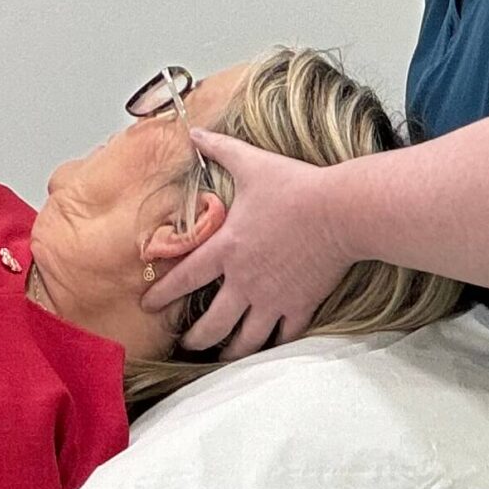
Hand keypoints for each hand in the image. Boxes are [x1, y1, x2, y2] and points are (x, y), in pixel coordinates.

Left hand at [140, 129, 353, 359]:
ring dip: (230, 352)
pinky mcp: (300, 305)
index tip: (148, 305)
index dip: (162, 294)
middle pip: (211, 323)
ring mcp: (273, 298)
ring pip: (245, 340)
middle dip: (195, 339)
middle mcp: (244, 281)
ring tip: (222, 357)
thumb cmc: (295, 186)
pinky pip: (283, 337)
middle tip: (186, 344)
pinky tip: (267, 349)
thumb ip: (219, 148)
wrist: (340, 210)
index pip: (184, 277)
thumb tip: (195, 131)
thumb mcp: (251, 162)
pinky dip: (274, 346)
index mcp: (227, 248)